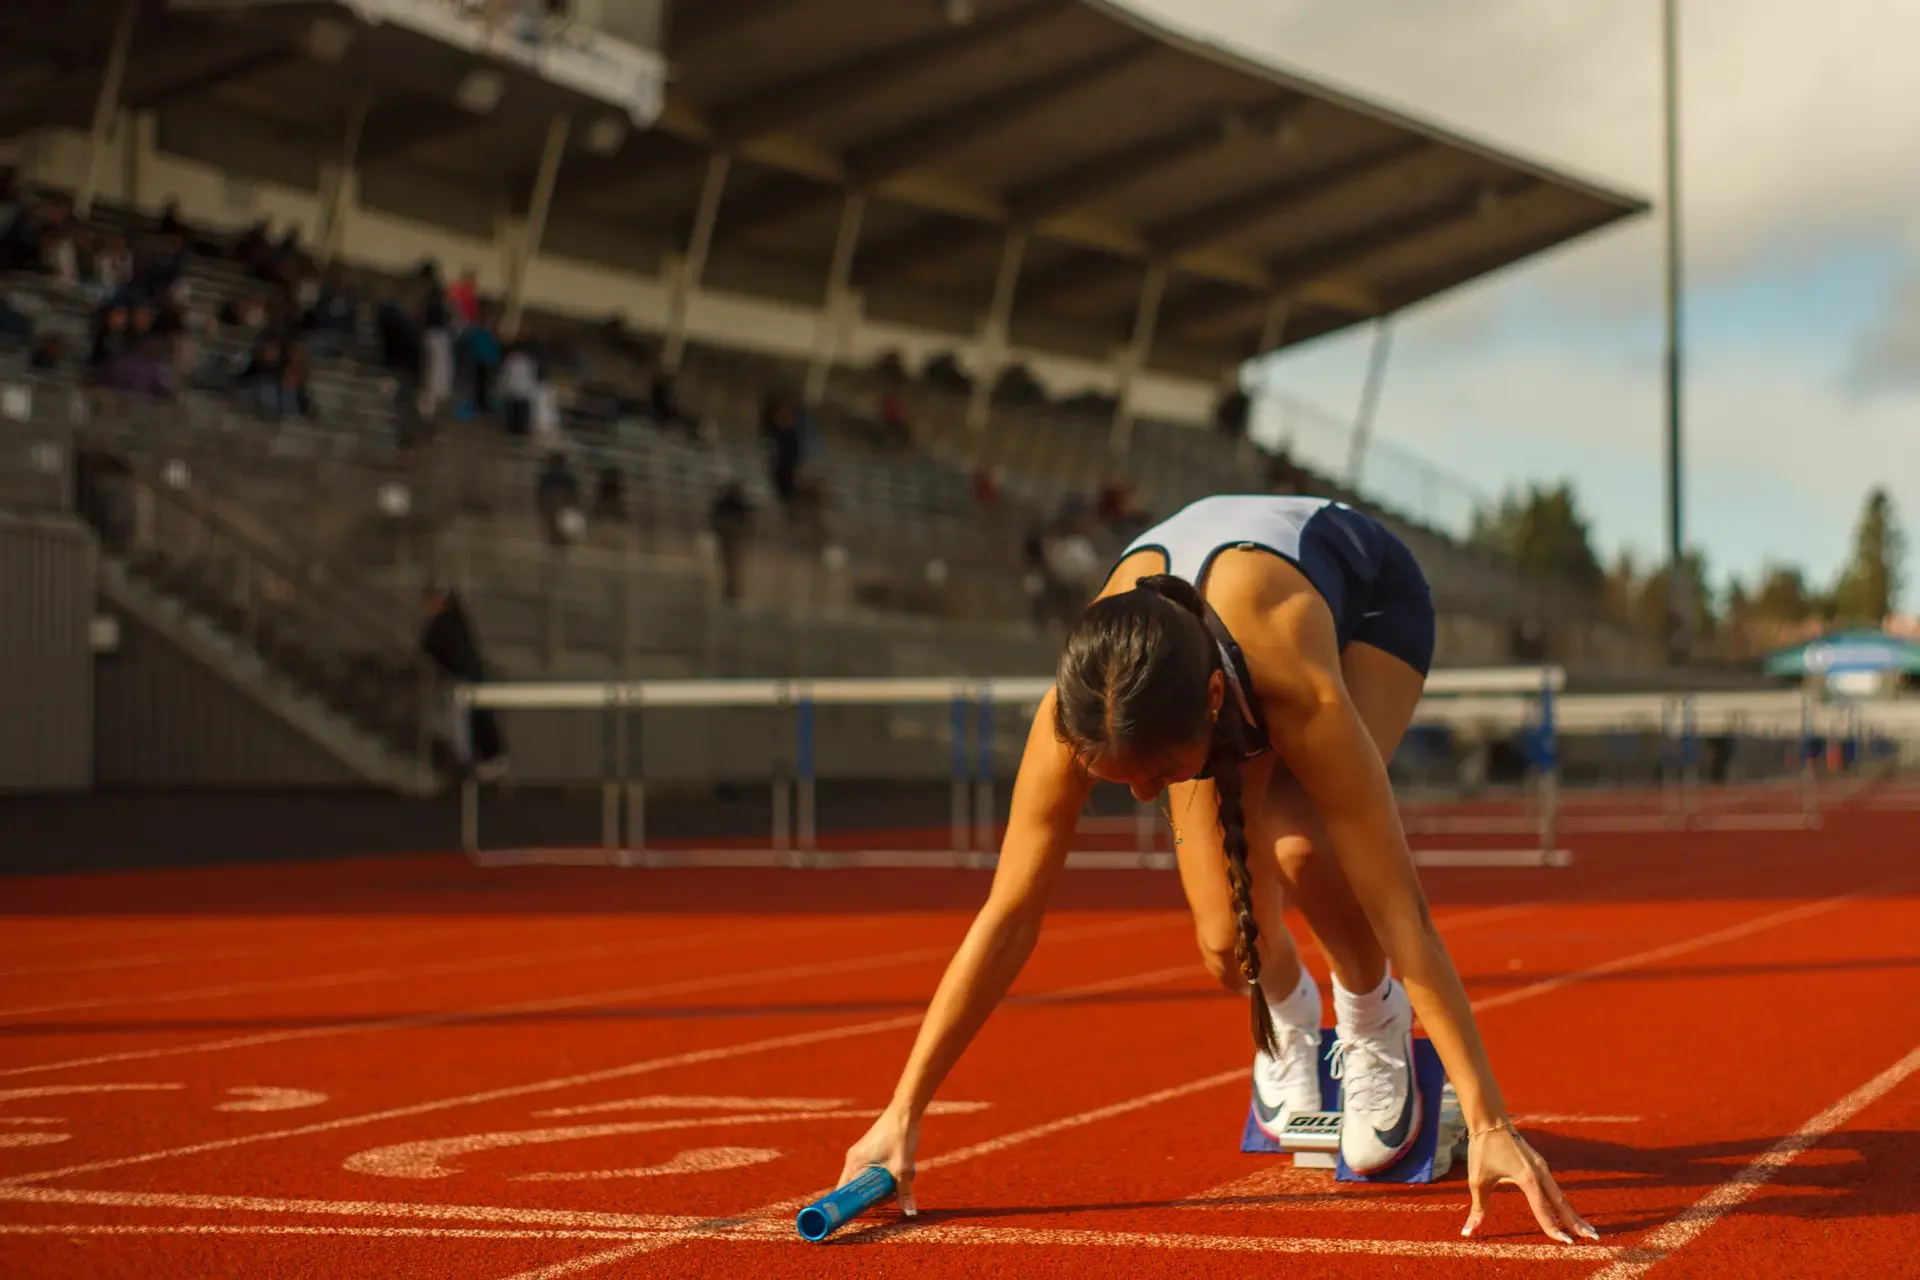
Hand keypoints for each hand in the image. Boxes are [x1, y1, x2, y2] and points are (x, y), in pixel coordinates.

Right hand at [838, 1106, 919, 1215]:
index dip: (849, 1206)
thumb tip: (909, 1212)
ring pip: (867, 1180)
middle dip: (874, 1196)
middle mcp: (854, 1159)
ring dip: (881, 1186)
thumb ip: (904, 1191)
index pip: (843, 1192)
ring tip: (899, 1180)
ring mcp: (861, 1155)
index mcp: (854, 1163)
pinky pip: (872, 1172)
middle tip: (892, 1195)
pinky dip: (883, 1177)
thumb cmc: (901, 1135)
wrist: (906, 1110)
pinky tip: (898, 1171)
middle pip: (857, 1189)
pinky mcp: (870, 1152)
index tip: (858, 1216)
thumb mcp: (903, 1167)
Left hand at [1464, 1122, 1597, 1243]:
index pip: (1544, 1209)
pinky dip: (1562, 1202)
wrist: (1489, 1120)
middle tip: (1593, 1238)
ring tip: (1585, 1229)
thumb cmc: (1483, 1149)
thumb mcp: (1477, 1180)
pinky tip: (1565, 1211)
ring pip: (1560, 1195)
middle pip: (1561, 1203)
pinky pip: (1554, 1187)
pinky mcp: (1539, 1164)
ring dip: (1572, 1212)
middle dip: (1576, 1222)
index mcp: (1528, 1178)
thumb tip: (1469, 1231)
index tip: (1566, 1243)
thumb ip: (1478, 1208)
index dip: (1553, 1228)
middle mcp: (1540, 1173)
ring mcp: (1542, 1168)